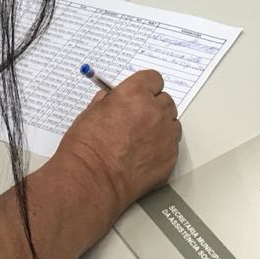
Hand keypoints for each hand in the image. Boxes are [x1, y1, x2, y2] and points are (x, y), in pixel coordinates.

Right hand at [55, 70, 180, 221]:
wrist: (92, 179)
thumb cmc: (87, 149)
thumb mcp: (91, 112)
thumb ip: (109, 101)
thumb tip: (114, 100)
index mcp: (135, 94)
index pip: (153, 79)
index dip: (146, 87)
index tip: (142, 93)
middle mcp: (154, 111)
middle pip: (166, 100)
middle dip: (154, 107)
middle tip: (140, 119)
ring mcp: (165, 135)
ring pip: (172, 123)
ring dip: (161, 127)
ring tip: (142, 140)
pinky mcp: (170, 157)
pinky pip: (172, 146)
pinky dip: (161, 148)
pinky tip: (144, 156)